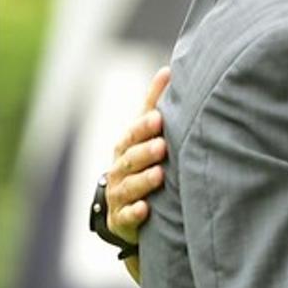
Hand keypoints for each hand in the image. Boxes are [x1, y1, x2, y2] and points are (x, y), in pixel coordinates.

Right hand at [105, 66, 170, 279]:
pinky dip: (134, 213)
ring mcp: (119, 194)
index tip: (159, 119)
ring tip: (160, 175)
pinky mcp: (122, 219)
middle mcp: (120, 168)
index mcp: (126, 146)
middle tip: (162, 146)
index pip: (132, 134)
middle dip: (144, 152)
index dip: (143, 127)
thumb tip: (168, 69)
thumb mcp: (146, 132)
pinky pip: (126, 217)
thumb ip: (155, 103)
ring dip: (143, 181)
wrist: (127, 202)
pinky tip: (145, 209)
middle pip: (129, 159)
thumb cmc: (143, 158)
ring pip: (128, 187)